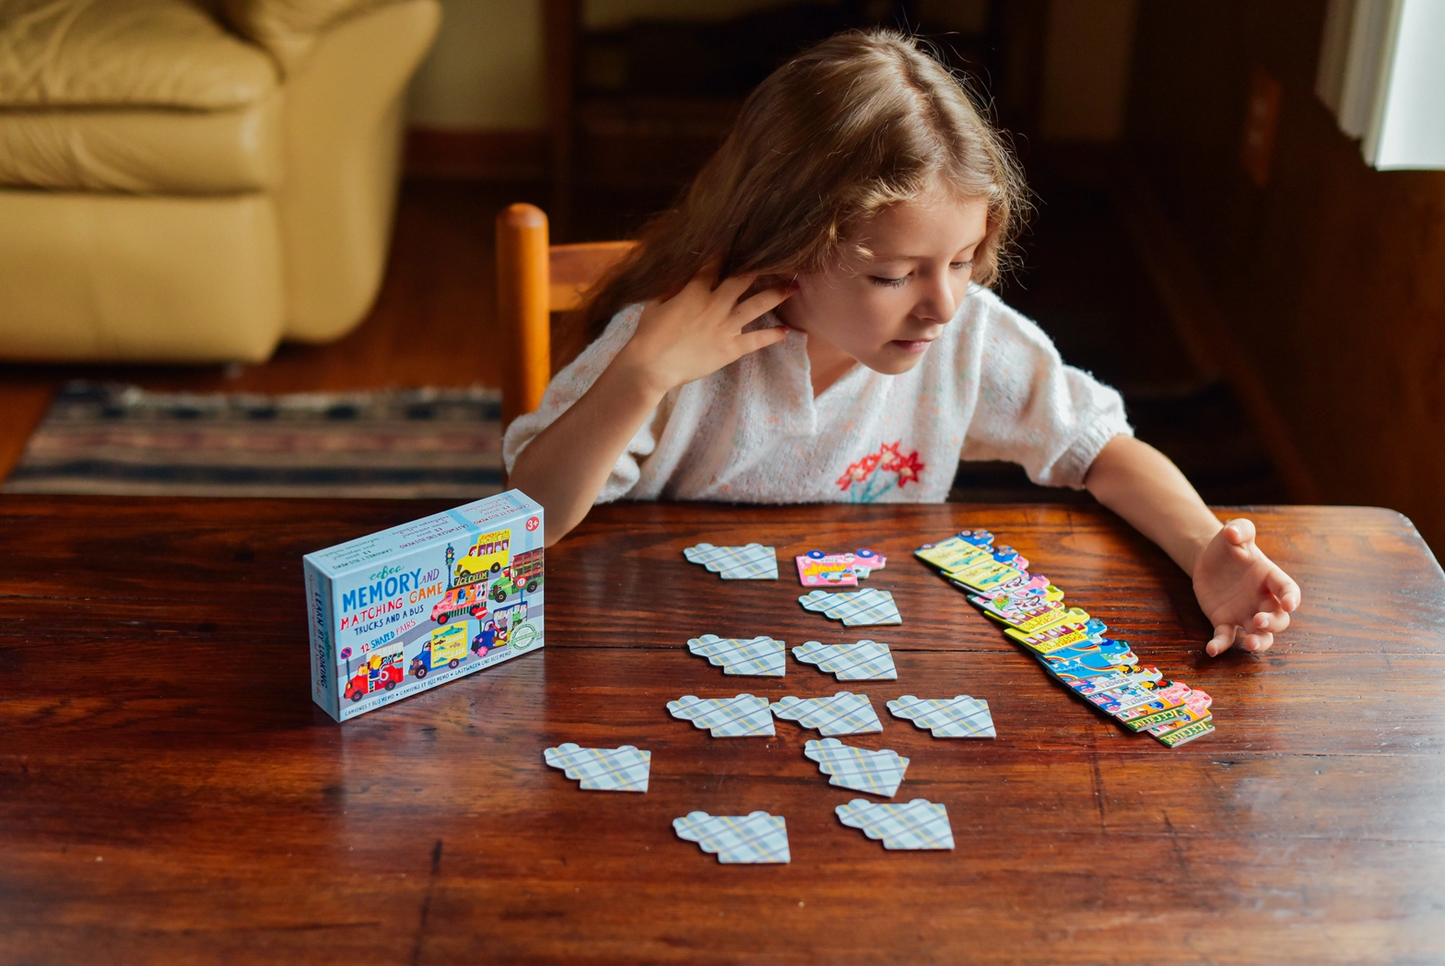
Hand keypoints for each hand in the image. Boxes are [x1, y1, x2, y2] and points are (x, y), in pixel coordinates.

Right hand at [617, 264, 792, 397]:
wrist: (651, 366)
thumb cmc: (648, 335)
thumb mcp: (655, 303)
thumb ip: (673, 287)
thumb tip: (684, 276)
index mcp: (695, 290)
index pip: (715, 264)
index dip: (727, 252)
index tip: (741, 241)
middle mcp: (715, 304)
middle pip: (743, 278)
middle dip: (761, 267)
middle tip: (779, 260)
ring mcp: (725, 326)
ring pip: (757, 305)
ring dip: (776, 294)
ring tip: (793, 287)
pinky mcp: (730, 348)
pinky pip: (755, 340)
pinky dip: (771, 336)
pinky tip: (785, 331)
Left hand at [1192, 518, 1300, 656]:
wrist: (1209, 558)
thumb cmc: (1229, 545)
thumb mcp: (1235, 532)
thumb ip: (1239, 528)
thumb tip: (1233, 532)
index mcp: (1269, 577)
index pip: (1287, 589)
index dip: (1291, 597)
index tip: (1290, 604)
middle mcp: (1262, 600)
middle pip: (1278, 618)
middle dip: (1273, 623)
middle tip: (1260, 621)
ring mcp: (1245, 613)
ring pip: (1260, 634)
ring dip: (1260, 641)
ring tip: (1251, 644)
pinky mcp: (1225, 620)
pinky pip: (1226, 636)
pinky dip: (1220, 644)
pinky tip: (1211, 650)